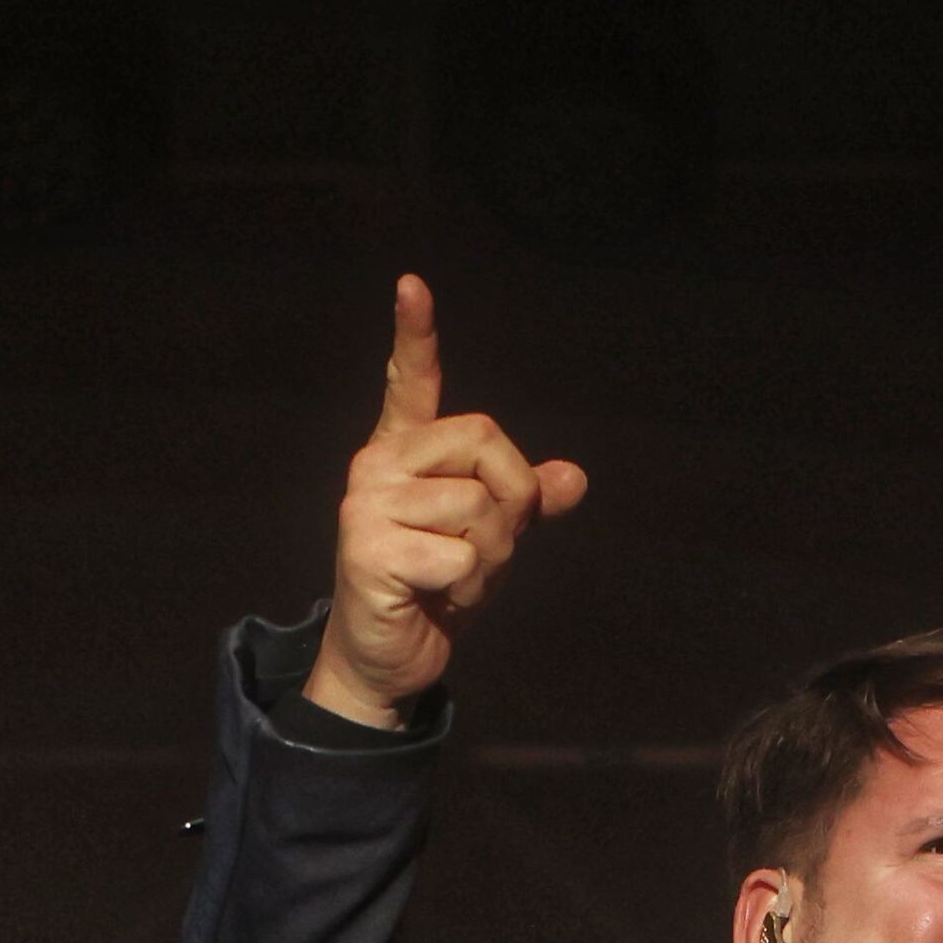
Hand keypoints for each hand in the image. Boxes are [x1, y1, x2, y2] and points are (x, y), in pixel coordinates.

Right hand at [298, 275, 587, 728]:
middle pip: (485, 441)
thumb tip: (575, 480)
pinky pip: (460, 554)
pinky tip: (431, 597)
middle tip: (479, 549)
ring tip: (449, 579)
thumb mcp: (490, 539)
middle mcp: (378, 464)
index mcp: (404, 451)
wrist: (387, 659)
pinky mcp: (367, 548)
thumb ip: (526, 503)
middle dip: (510, 502)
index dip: (415, 334)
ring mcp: (367, 503)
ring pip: (478, 506)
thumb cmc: (435, 589)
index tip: (411, 283)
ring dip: (487, 558)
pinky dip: (464, 587)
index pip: (411, 382)